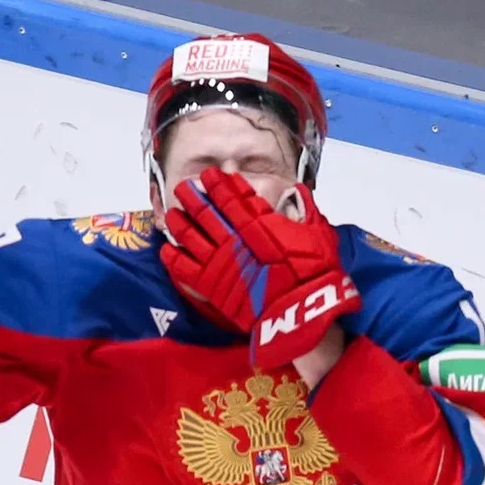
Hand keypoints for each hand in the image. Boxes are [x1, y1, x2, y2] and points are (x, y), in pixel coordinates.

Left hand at [159, 168, 360, 367]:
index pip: (231, 197)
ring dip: (179, 222)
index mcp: (257, 222)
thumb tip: (300, 191)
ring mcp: (218, 260)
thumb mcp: (317, 233)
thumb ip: (306, 209)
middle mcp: (233, 237)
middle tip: (183, 187)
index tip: (209, 175)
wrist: (298, 309)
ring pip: (189, 235)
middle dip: (192, 197)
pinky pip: (183, 268)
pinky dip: (172, 257)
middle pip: (205, 211)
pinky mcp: (210, 285)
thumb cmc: (312, 272)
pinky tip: (166, 249)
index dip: (217, 184)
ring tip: (172, 213)